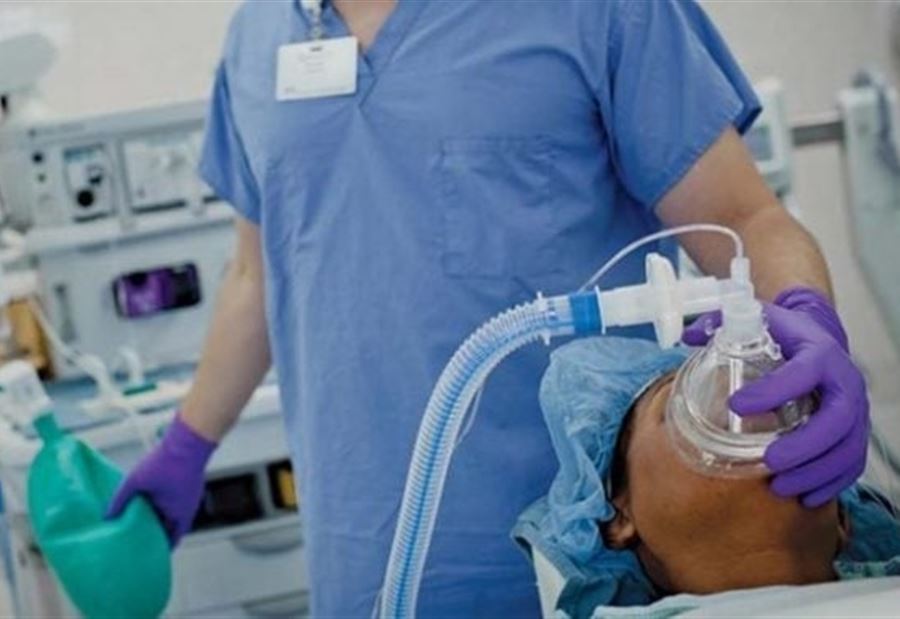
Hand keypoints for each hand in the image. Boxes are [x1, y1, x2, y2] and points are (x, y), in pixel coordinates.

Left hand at [106, 414, 216, 545]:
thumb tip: (108, 515)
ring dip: (159, 516)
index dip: (159, 547)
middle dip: (155, 532)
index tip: (147, 553)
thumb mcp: (136, 482)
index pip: (171, 539)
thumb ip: (120, 499)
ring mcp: (189, 496)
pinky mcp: (188, 485)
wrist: (188, 440)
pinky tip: (151, 499)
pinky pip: (175, 501)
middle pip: (171, 527)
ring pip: (173, 513)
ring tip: (141, 519)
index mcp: (179, 513)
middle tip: (139, 537)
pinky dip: (164, 504)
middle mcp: (187, 508)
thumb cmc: (168, 461)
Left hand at [682, 287, 868, 507]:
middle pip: (837, 419)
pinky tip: (805, 496)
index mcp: (818, 352)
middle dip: (804, 445)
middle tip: (770, 461)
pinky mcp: (855, 432)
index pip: (804, 372)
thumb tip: (687, 336)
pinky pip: (853, 462)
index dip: (774, 390)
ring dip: (816, 471)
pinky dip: (831, 482)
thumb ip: (720, 324)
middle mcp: (844, 381)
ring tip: (780, 486)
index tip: (736, 405)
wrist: (819, 340)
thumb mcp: (757, 320)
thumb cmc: (784, 335)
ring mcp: (855, 410)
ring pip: (847, 447)